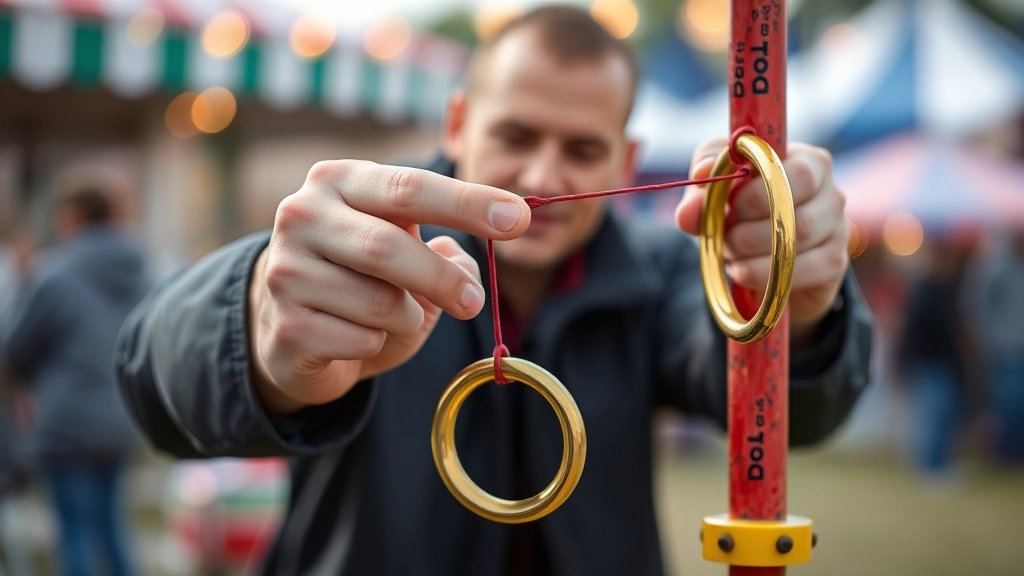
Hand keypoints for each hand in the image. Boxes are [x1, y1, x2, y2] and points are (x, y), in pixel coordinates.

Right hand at [249, 160, 530, 413]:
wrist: (295, 330)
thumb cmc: (364, 279)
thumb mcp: (407, 251)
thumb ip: (445, 252)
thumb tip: (468, 270)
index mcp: (338, 181)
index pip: (410, 187)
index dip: (468, 204)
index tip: (519, 218)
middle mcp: (301, 216)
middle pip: (389, 248)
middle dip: (444, 280)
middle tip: (474, 303)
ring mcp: (285, 272)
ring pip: (380, 304)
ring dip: (407, 318)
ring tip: (393, 316)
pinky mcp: (285, 327)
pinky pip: (362, 340)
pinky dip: (378, 344)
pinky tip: (356, 336)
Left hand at [675, 139, 848, 342]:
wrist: (763, 260)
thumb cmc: (744, 212)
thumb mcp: (719, 192)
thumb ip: (702, 191)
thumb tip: (691, 202)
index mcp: (805, 161)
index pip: (781, 165)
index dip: (747, 187)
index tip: (726, 203)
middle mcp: (829, 190)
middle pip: (790, 201)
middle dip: (745, 220)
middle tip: (725, 232)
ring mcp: (837, 227)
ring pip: (795, 236)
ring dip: (750, 249)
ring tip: (731, 253)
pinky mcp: (833, 262)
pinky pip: (802, 269)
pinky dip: (763, 274)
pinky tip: (743, 272)